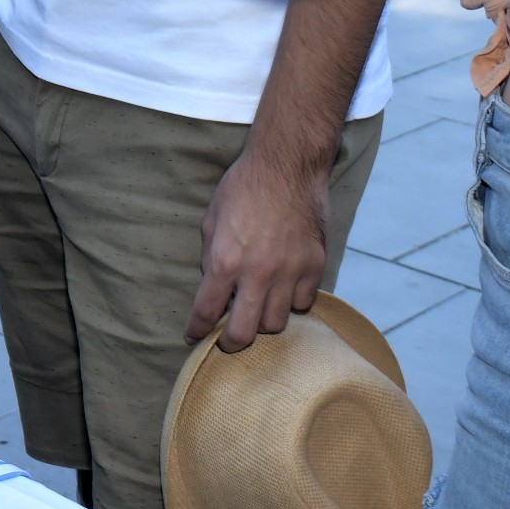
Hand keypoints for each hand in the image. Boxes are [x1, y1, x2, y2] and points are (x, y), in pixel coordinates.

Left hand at [188, 145, 332, 353]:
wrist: (287, 165)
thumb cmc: (244, 187)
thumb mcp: (212, 220)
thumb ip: (211, 257)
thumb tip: (213, 286)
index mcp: (226, 260)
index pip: (206, 311)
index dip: (197, 329)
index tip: (194, 336)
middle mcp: (258, 273)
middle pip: (244, 333)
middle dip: (231, 343)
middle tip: (227, 340)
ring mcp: (290, 272)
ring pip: (276, 323)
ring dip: (263, 321)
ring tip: (257, 309)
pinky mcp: (315, 266)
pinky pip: (303, 303)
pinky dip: (292, 303)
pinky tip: (284, 291)